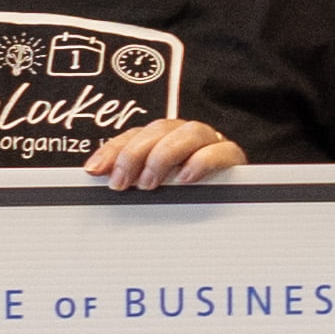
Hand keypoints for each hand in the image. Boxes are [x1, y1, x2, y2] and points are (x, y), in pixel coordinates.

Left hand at [85, 120, 244, 191]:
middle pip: (159, 130)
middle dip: (134, 154)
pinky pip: (221, 150)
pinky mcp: (233, 157)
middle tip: (121, 183)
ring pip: (189, 132)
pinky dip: (201, 161)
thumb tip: (100, 182)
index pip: (135, 135)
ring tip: (150, 183)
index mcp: (165, 139)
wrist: (240, 204)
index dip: (113, 149)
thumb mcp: (155, 191)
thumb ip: (132, 183)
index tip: (94, 170)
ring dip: (164, 155)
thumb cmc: (188, 199)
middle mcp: (186, 136)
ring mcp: (212, 143)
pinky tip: (186, 177)